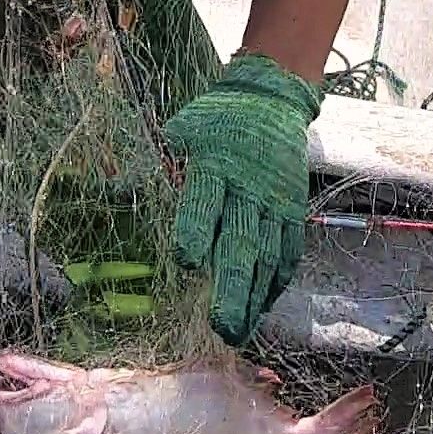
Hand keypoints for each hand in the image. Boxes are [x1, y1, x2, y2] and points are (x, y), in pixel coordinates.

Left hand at [163, 54, 320, 345]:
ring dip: (253, 298)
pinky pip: (288, 252)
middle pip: (242, 243)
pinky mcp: (293, 212)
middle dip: (231, 287)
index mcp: (217, 166)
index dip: (196, 230)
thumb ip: (172, 154)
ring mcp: (276, 204)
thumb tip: (139, 173)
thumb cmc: (220, 118)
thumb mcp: (189, 126)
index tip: (186, 261)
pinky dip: (277, 281)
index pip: (205, 202)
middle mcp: (249, 190)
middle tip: (220, 326)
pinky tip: (263, 306)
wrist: (273, 101)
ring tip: (239, 332)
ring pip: (267, 258)